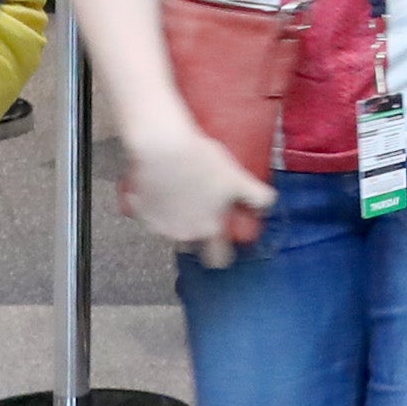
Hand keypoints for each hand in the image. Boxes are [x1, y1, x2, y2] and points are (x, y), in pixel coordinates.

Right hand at [115, 118, 274, 267]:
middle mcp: (182, 234)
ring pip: (168, 231)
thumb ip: (256, 196)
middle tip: (199, 213)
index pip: (218, 259)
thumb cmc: (201, 161)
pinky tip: (160, 188)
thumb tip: (268, 206)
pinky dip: (153, 206)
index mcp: (208, 229)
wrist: (162, 147)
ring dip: (174, 220)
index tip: (222, 248)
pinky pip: (148, 214)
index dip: (222, 256)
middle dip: (195, 235)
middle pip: (190, 246)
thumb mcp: (237, 177)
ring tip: (179, 196)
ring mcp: (157, 226)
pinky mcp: (138, 212)